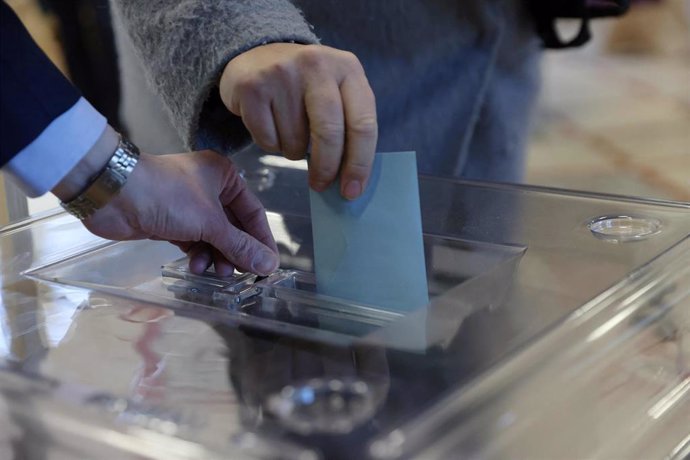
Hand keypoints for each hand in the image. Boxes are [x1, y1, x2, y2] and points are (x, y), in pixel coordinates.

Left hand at [80, 149, 278, 275]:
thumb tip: (269, 264)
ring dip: (217, 256)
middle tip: (242, 274)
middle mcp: (209, 188)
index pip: (253, 212)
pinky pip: (193, 241)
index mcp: (224, 177)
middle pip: (233, 227)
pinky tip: (196, 266)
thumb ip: (240, 245)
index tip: (269, 264)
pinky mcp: (170, 221)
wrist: (114, 193)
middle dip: (236, 251)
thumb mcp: (210, 222)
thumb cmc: (166, 194)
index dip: (261, 240)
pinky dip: (198, 254)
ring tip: (218, 273)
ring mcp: (188, 206)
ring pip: (213, 237)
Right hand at [220, 43, 377, 199]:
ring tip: (290, 133)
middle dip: (326, 167)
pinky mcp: (252, 87)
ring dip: (293, 151)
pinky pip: (267, 139)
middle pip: (329, 133)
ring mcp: (282, 74)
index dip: (359, 163)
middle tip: (321, 184)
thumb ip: (347, 128)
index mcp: (348, 69)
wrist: (258, 56)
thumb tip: (349, 181)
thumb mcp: (335, 93)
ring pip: (294, 140)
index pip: (362, 124)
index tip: (352, 190)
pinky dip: (270, 144)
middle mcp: (316, 65)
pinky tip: (270, 125)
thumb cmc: (305, 86)